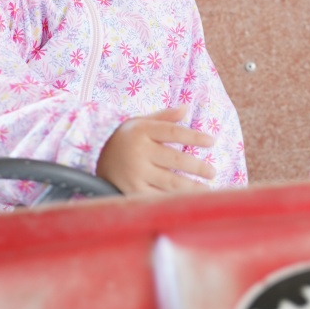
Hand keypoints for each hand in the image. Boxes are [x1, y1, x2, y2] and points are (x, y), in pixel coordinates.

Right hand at [97, 105, 215, 194]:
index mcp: (142, 131)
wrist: (96, 159)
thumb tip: (185, 108)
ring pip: (171, 181)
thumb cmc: (126, 139)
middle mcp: (139, 151)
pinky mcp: (132, 191)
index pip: (173, 132)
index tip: (212, 141)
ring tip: (207, 189)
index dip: (194, 137)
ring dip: (192, 187)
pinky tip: (188, 201)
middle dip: (198, 166)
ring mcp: (135, 173)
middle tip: (212, 171)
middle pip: (175, 159)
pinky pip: (159, 196)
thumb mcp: (140, 123)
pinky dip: (175, 199)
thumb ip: (164, 117)